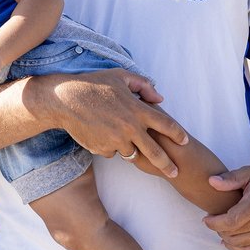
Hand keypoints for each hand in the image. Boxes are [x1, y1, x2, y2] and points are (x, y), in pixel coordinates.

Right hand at [36, 69, 185, 177]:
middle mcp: (130, 128)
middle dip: (167, 164)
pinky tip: (101, 132)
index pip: (167, 125)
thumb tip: (160, 99)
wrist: (65, 100)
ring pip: (131, 152)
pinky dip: (110, 146)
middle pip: (156, 152)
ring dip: (131, 148)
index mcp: (138, 110)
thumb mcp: (120, 76)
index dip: (178, 134)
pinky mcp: (103, 149)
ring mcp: (116, 140)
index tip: (185, 141)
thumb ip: (144, 85)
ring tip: (120, 137)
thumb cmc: (94, 84)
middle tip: (175, 172)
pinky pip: (112, 152)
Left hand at [202, 163, 249, 249]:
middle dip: (219, 230)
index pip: (231, 221)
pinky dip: (241, 248)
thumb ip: (231, 178)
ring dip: (228, 240)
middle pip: (235, 234)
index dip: (214, 223)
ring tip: (221, 230)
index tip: (206, 219)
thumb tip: (211, 182)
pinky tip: (231, 242)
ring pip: (244, 244)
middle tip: (213, 222)